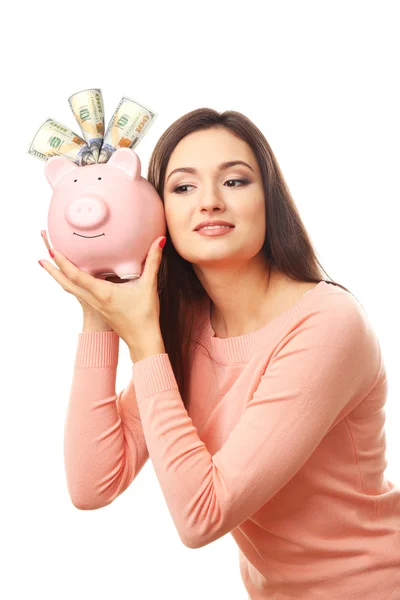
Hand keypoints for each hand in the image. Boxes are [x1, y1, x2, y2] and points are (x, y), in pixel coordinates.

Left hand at [39, 233, 165, 347]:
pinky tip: (73, 278)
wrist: (142, 340)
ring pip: (70, 289)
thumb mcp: (148, 286)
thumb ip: (153, 262)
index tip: (52, 250)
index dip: (63, 262)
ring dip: (59, 276)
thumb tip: (158, 241)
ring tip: (49, 265)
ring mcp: (95, 305)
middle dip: (52, 270)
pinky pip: (79, 293)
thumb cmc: (145, 316)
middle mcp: (94, 299)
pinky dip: (70, 283)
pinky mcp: (99, 308)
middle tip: (41, 257)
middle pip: (66, 283)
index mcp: (102, 293)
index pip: (76, 275)